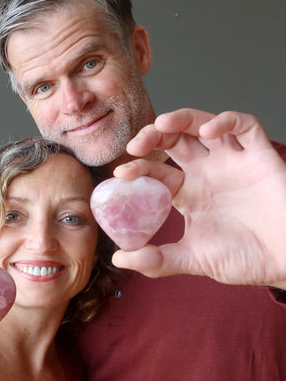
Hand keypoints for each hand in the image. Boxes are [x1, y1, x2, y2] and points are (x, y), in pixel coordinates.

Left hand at [112, 109, 285, 288]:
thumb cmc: (244, 259)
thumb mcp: (193, 259)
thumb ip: (157, 260)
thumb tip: (120, 259)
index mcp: (189, 193)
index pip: (157, 171)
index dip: (139, 167)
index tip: (122, 173)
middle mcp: (207, 173)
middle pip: (175, 141)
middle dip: (153, 136)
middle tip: (136, 144)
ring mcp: (233, 162)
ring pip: (203, 126)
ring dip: (182, 119)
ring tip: (163, 123)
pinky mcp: (260, 156)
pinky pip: (245, 127)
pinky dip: (227, 121)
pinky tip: (209, 131)